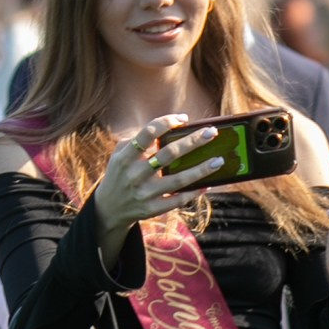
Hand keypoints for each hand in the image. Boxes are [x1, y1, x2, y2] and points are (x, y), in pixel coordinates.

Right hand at [87, 117, 221, 249]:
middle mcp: (135, 175)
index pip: (147, 134)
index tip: (184, 119)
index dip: (166, 123)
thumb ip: (138, 140)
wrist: (110, 209)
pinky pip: (178, 200)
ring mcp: (145, 193)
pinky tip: (208, 184)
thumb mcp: (120, 155)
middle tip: (211, 132)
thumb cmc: (120, 174)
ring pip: (178, 180)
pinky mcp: (153, 209)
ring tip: (219, 160)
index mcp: (125, 157)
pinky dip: (194, 192)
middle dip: (192, 142)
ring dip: (200, 170)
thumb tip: (168, 128)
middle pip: (168, 155)